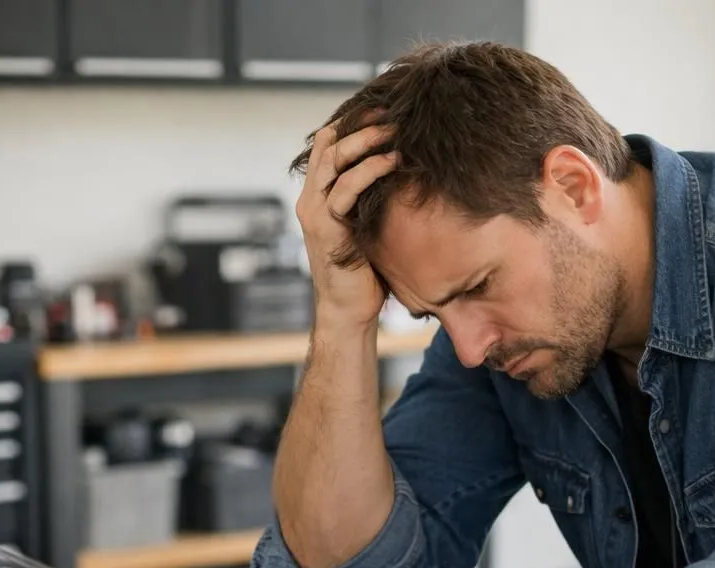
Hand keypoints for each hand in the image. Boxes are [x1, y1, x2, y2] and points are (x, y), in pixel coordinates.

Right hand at [295, 119, 397, 333]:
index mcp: (317, 195)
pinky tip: (393, 162)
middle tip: (393, 113)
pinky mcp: (327, 228)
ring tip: (395, 131)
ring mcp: (315, 213)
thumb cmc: (365, 271)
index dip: (352, 122)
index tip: (384, 109)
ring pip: (334, 161)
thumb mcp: (367, 224)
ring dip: (366, 141)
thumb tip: (404, 169)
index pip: (326, 144)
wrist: (350, 311)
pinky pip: (345, 190)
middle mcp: (310, 199)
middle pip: (328, 144)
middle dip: (361, 124)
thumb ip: (371, 197)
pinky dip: (370, 171)